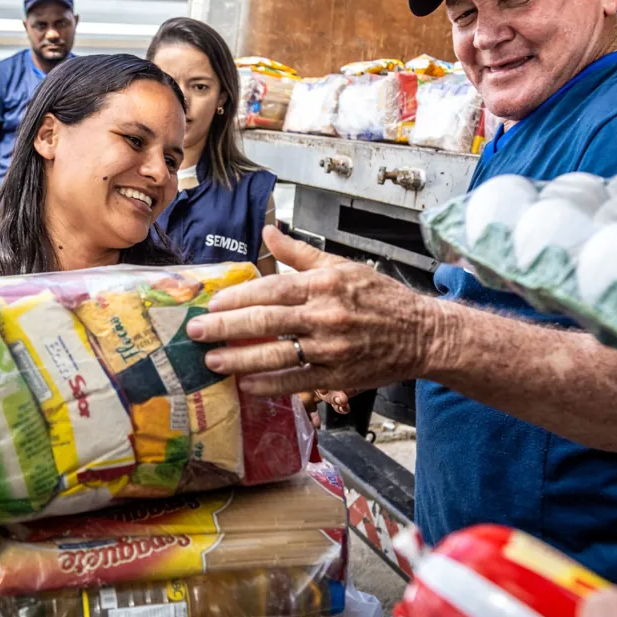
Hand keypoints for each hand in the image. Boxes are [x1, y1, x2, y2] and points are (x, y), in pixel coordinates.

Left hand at [187, 227, 436, 397]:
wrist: (420, 333)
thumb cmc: (380, 298)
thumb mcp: (342, 266)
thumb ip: (300, 253)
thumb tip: (268, 231)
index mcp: (323, 285)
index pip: (270, 289)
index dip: (236, 298)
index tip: (211, 304)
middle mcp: (325, 316)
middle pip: (265, 322)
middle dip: (225, 328)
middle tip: (196, 333)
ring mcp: (331, 348)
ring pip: (275, 355)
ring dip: (239, 360)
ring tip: (212, 361)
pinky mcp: (337, 376)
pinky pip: (296, 382)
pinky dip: (269, 385)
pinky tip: (245, 385)